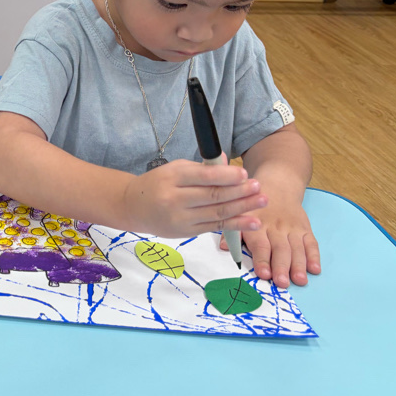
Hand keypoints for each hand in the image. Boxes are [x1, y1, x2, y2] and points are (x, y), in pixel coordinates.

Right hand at [123, 156, 266, 237]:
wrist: (133, 206)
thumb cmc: (157, 183)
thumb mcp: (174, 169)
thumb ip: (200, 168)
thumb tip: (228, 162)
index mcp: (172, 178)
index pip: (203, 177)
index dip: (226, 176)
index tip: (244, 173)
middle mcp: (174, 200)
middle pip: (213, 197)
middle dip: (239, 192)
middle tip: (258, 187)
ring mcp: (180, 219)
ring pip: (217, 214)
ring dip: (243, 208)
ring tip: (262, 201)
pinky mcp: (186, 232)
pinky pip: (214, 227)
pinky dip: (235, 225)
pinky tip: (252, 221)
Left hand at [227, 199, 320, 287]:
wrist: (278, 184)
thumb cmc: (253, 205)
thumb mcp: (239, 213)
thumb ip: (232, 232)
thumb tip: (224, 248)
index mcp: (256, 225)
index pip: (260, 245)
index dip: (262, 260)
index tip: (263, 274)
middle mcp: (275, 227)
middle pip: (280, 249)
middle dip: (282, 267)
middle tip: (282, 283)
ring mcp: (292, 228)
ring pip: (297, 248)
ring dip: (299, 265)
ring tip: (300, 280)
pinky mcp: (304, 228)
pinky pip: (311, 243)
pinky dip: (314, 256)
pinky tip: (315, 269)